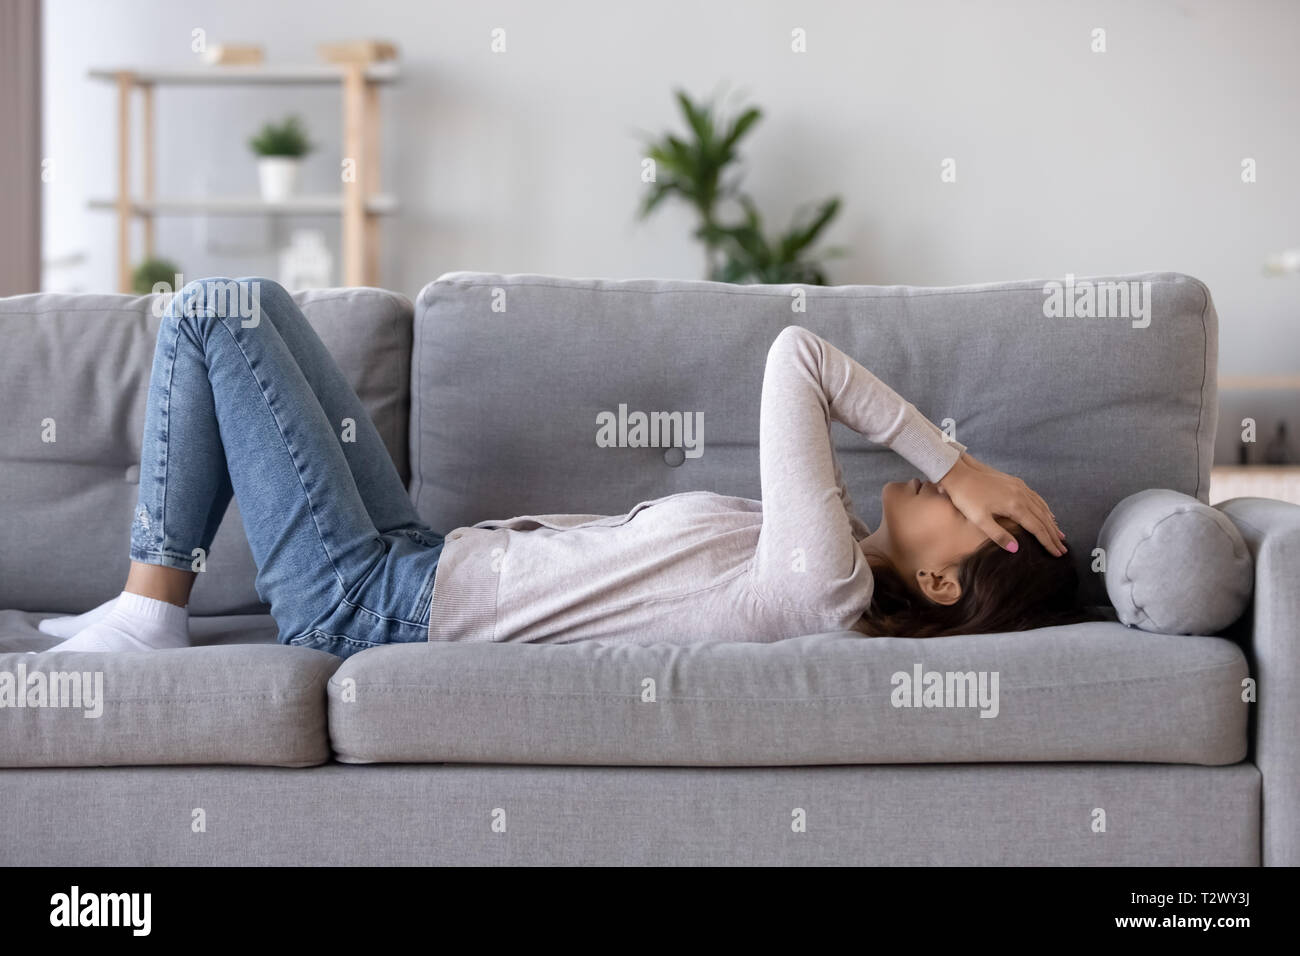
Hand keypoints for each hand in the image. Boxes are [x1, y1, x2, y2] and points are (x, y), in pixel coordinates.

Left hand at [936, 452, 1067, 555]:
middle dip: (1054, 535)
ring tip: (1059, 535)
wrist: (960, 473)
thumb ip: (999, 535)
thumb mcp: (979, 520)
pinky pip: (1036, 498)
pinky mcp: (1016, 482)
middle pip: (1043, 519)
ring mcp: (1020, 487)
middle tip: (1063, 549)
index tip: (1057, 554)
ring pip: (1042, 508)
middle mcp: (1022, 495)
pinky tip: (1047, 514)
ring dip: (1052, 523)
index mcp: (1015, 506)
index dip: (1048, 542)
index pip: (1037, 529)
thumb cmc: (966, 498)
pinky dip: (1045, 508)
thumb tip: (1017, 549)